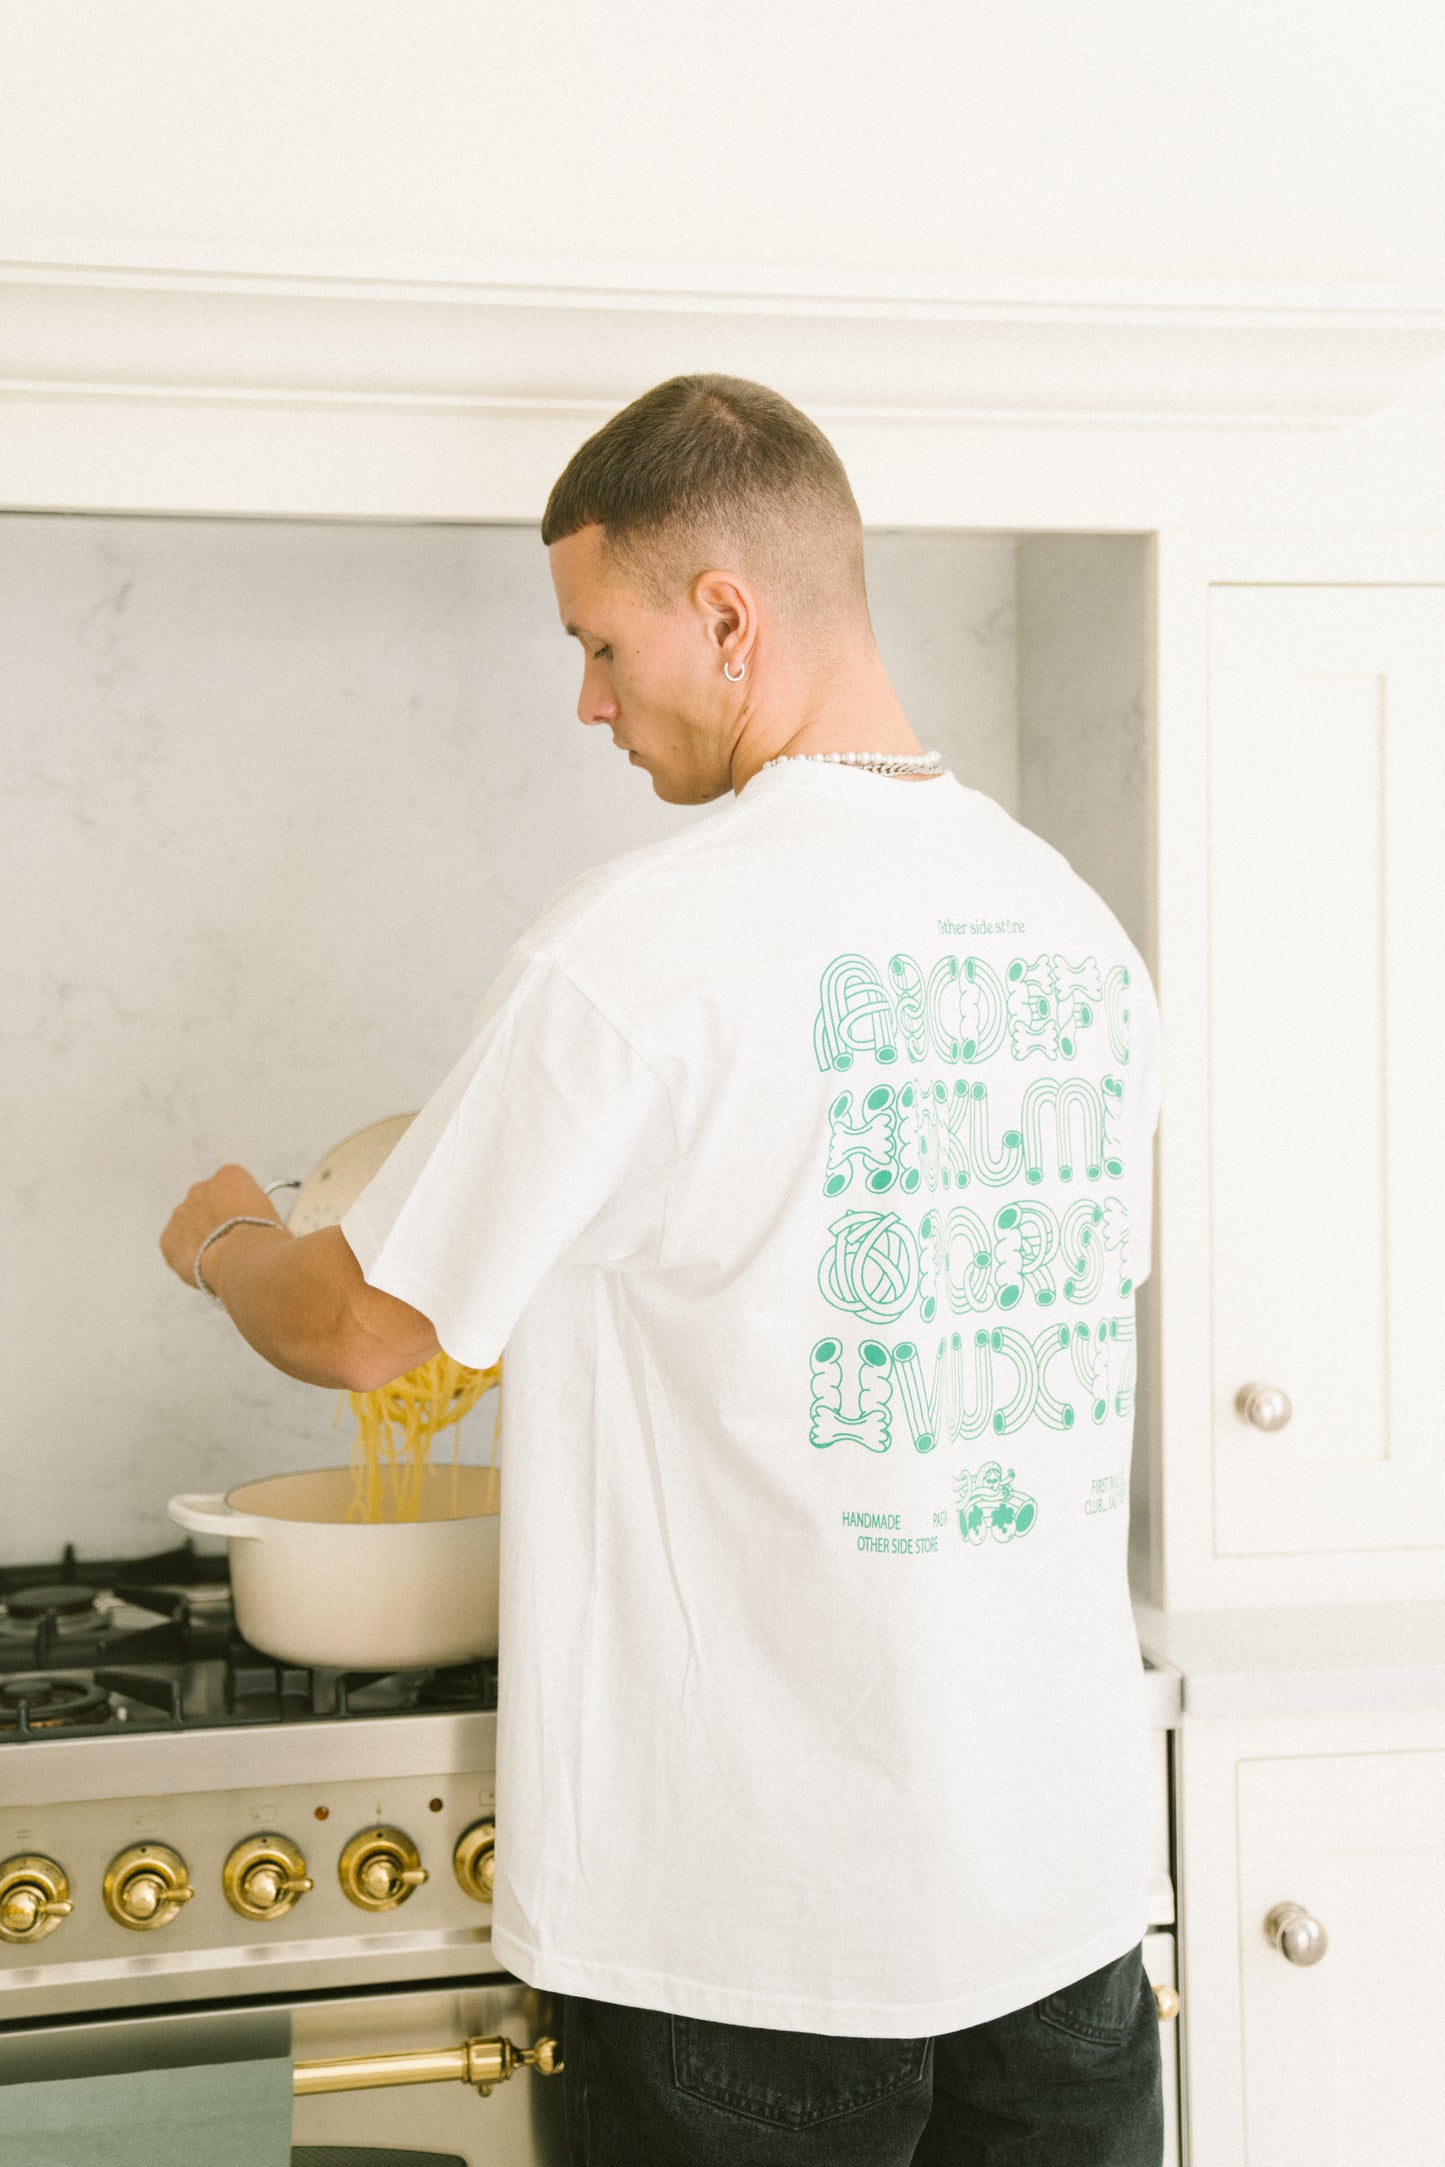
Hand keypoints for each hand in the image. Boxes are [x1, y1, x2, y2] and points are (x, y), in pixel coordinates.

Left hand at [160, 1164, 285, 1289]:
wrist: (244, 1261)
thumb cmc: (265, 1240)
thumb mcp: (270, 1214)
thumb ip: (253, 1211)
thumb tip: (252, 1227)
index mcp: (229, 1176)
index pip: (233, 1188)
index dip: (241, 1209)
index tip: (248, 1224)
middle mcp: (200, 1188)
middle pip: (207, 1203)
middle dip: (216, 1220)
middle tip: (232, 1241)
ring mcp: (181, 1212)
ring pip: (191, 1224)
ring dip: (201, 1237)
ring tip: (220, 1258)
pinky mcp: (168, 1238)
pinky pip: (176, 1246)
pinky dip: (187, 1256)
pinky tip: (206, 1265)